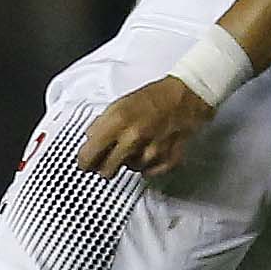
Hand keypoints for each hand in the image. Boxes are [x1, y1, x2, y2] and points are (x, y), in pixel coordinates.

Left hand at [76, 77, 215, 176]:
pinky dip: (148, 165)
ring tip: (137, 144)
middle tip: (107, 159)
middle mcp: (133, 139)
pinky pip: (149, 172)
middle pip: (107, 170)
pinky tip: (150, 149)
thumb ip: (101, 124)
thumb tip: (90, 141)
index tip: (84, 163)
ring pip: (129, 170)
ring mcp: (152, 151)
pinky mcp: (168, 159)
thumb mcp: (119, 104)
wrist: (186, 97)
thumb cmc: (153, 98)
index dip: (84, 161)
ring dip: (129, 162)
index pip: (90, 154)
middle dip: (104, 166)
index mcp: (117, 122)